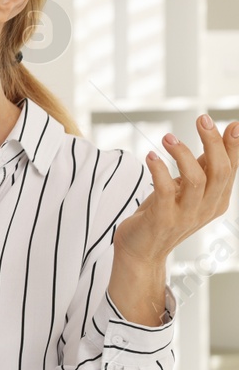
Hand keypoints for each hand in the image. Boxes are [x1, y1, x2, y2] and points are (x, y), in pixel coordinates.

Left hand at [113, 115, 238, 268]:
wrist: (140, 252)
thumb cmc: (162, 216)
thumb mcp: (185, 190)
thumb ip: (199, 169)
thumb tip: (214, 137)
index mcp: (217, 200)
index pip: (232, 169)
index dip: (235, 146)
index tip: (234, 123)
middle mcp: (206, 208)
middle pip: (220, 171)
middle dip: (213, 142)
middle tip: (202, 118)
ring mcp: (186, 215)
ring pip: (196, 179)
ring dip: (182, 153)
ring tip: (167, 138)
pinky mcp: (163, 219)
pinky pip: (166, 190)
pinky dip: (159, 170)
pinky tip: (151, 156)